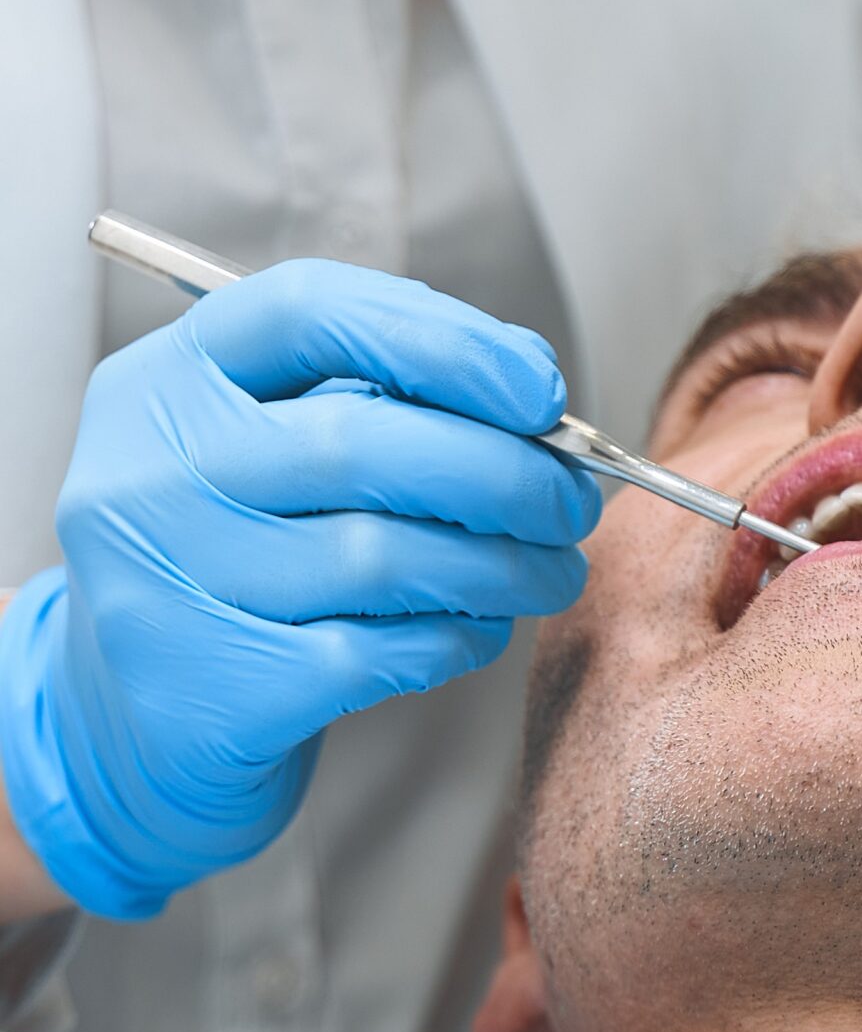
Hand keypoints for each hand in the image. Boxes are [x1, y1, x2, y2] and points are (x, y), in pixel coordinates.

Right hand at [0, 263, 600, 919]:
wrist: (118, 722)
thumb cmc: (234, 554)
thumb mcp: (266, 447)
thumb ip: (377, 399)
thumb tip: (535, 398)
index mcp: (166, 379)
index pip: (309, 309)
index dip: (444, 338)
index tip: (540, 389)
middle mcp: (147, 471)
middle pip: (360, 440)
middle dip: (502, 471)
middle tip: (573, 500)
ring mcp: (166, 583)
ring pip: (382, 554)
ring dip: (502, 564)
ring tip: (552, 571)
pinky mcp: (209, 689)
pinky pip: (375, 650)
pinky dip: (455, 636)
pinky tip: (480, 627)